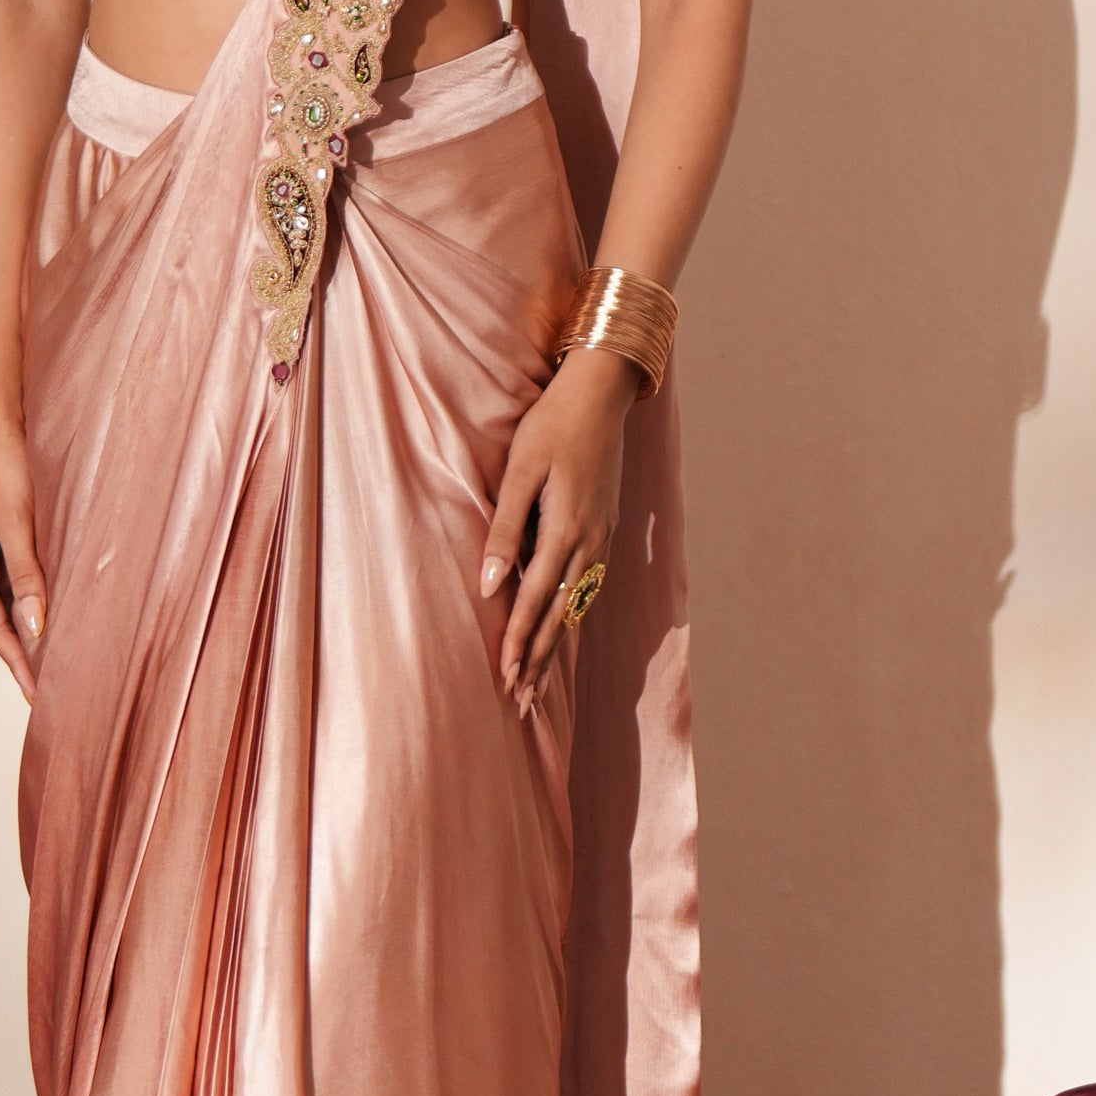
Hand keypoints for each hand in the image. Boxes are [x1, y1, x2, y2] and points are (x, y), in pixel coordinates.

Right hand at [0, 413, 45, 700]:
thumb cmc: (3, 462)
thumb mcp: (17, 519)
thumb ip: (27, 572)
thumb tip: (35, 627)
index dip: (16, 664)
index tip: (37, 698)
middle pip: (1, 623)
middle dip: (24, 659)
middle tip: (53, 695)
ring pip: (14, 604)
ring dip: (34, 633)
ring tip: (62, 666)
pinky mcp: (9, 537)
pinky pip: (23, 581)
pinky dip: (41, 603)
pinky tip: (62, 616)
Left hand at [480, 345, 636, 704]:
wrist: (602, 394)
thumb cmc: (551, 425)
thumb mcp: (520, 471)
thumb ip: (504, 529)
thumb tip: (490, 584)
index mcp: (565, 530)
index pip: (536, 601)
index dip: (518, 642)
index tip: (504, 678)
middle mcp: (590, 542)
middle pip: (560, 615)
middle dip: (538, 659)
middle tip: (521, 701)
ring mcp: (602, 537)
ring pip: (577, 605)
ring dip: (555, 643)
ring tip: (537, 680)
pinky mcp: (606, 528)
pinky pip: (588, 585)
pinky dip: (573, 615)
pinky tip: (563, 629)